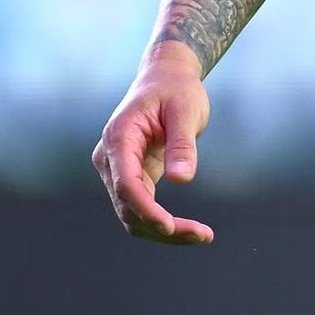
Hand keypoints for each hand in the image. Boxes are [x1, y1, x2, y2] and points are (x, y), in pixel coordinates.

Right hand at [93, 44, 214, 244]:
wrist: (167, 78)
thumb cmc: (177, 89)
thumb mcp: (186, 110)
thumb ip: (182, 144)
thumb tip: (182, 179)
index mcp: (119, 137)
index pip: (126, 184)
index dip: (145, 209)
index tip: (169, 226)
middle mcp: (110, 158)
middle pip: (128, 206)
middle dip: (162, 226)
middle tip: (203, 235)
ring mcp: (118, 170)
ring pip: (132, 214)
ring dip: (163, 231)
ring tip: (203, 236)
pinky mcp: (132, 177)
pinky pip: (142, 209)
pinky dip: (163, 223)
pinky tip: (191, 230)